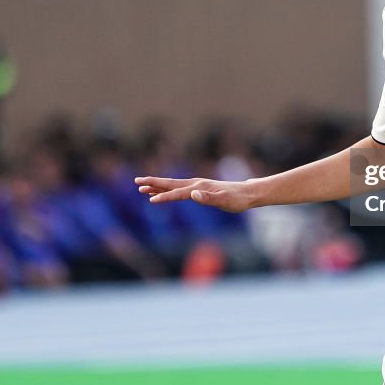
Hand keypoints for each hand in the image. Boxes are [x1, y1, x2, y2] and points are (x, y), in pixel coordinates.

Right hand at [135, 176, 258, 212]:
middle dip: (153, 183)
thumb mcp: (225, 202)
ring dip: (158, 185)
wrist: (247, 194)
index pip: (177, 193)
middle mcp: (196, 184)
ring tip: (142, 187)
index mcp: (199, 187)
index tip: (151, 200)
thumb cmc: (237, 200)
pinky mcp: (200, 188)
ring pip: (173, 185)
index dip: (164, 196)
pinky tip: (164, 191)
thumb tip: (193, 194)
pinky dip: (168, 188)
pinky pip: (179, 188)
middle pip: (170, 183)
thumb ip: (208, 198)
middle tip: (137, 182)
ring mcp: (197, 185)